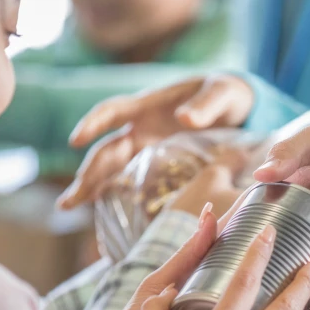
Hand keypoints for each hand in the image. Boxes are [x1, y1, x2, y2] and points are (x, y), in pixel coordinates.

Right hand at [59, 74, 253, 208]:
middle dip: (86, 174)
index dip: (93, 124)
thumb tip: (184, 119)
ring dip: (92, 187)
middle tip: (68, 200)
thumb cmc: (227, 95)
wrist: (241, 110)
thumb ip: (206, 104)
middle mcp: (141, 130)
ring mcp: (148, 150)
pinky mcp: (160, 167)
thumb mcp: (222, 93)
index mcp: (149, 107)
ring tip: (70, 207)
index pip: (113, 112)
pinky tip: (108, 216)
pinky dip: (120, 196)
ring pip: (114, 169)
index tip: (76, 140)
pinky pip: (135, 182)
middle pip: (106, 151)